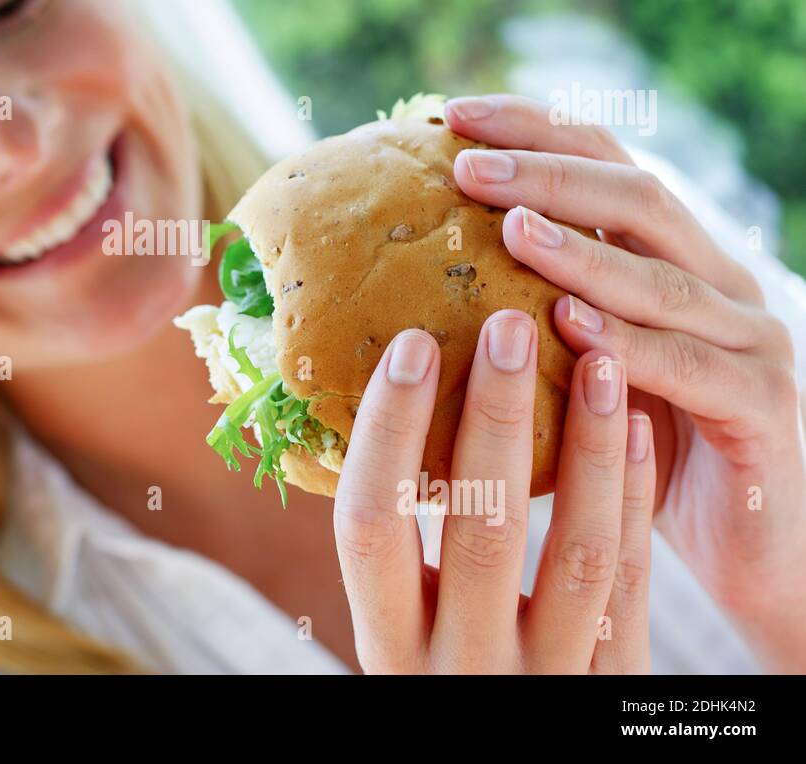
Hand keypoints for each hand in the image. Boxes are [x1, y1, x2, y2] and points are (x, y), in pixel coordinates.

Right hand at [334, 313, 654, 672]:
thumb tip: (373, 405)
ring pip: (578, 553)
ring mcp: (548, 677)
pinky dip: (634, 497)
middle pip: (482, 530)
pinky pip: (632, 583)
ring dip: (587, 447)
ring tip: (594, 360)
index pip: (372, 526)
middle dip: (496, 418)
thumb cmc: (437, 675)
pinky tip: (633, 427)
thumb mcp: (395, 629)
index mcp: (388, 643)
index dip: (389, 432)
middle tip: (508, 324)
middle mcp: (464, 667)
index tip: (412, 346)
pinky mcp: (615, 683)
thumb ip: (389, 549)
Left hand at [445, 93, 805, 670]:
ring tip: (510, 229)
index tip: (447, 113)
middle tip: (464, 163)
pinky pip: (690, 367)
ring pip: (661, 277)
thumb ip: (525, 317)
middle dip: (547, 171)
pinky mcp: (763, 404)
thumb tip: (406, 282)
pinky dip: (628, 343)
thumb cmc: (638, 449)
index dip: (531, 129)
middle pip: (635, 196)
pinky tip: (569, 326)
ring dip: (582, 249)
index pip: (604, 163)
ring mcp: (749, 338)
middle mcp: (715, 281)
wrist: (749, 543)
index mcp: (668, 257)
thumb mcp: (574, 369)